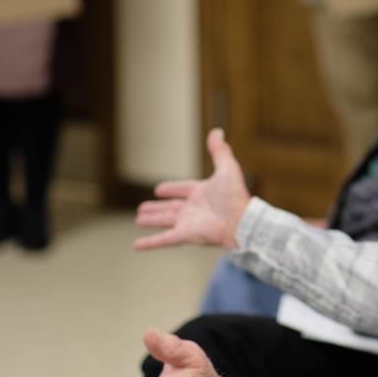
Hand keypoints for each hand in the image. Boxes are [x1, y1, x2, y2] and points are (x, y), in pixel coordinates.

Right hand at [134, 128, 249, 250]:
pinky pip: (163, 239)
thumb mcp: (227, 168)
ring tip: (138, 219)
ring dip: (151, 220)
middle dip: (157, 208)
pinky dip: (149, 243)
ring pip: (164, 221)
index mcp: (202, 193)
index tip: (158, 189)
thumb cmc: (235, 196)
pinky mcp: (185, 234)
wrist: (241, 220)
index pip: (183, 189)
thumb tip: (217, 131)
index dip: (172, 189)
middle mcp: (194, 209)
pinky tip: (136, 245)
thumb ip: (220, 151)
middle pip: (171, 208)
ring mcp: (188, 223)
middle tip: (142, 209)